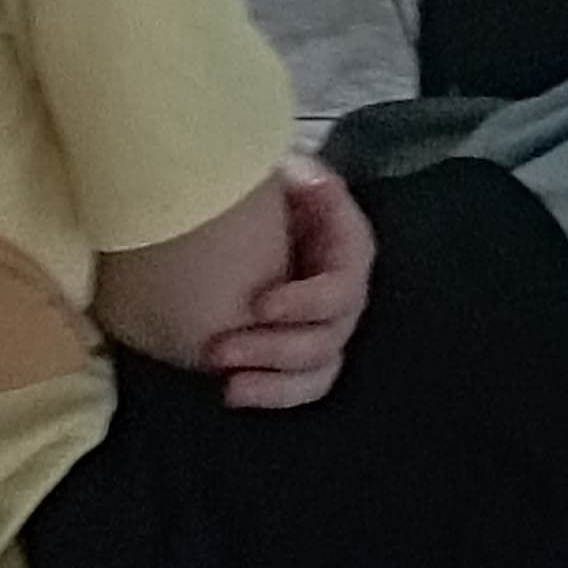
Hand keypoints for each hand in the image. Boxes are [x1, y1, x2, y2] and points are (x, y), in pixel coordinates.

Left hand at [204, 160, 373, 411]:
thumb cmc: (274, 193)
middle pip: (328, 337)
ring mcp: (330, 330)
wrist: (252, 219)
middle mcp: (347, 295)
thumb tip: (295, 173)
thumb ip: (295, 174)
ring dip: (274, 382)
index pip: (341, 286)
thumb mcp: (286, 174)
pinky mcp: (306, 358)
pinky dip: (271, 394)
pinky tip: (232, 390)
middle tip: (220, 349)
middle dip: (274, 348)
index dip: (305, 303)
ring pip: (319, 371)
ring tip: (228, 383)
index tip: (257, 306)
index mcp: (348, 248)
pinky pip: (301, 388)